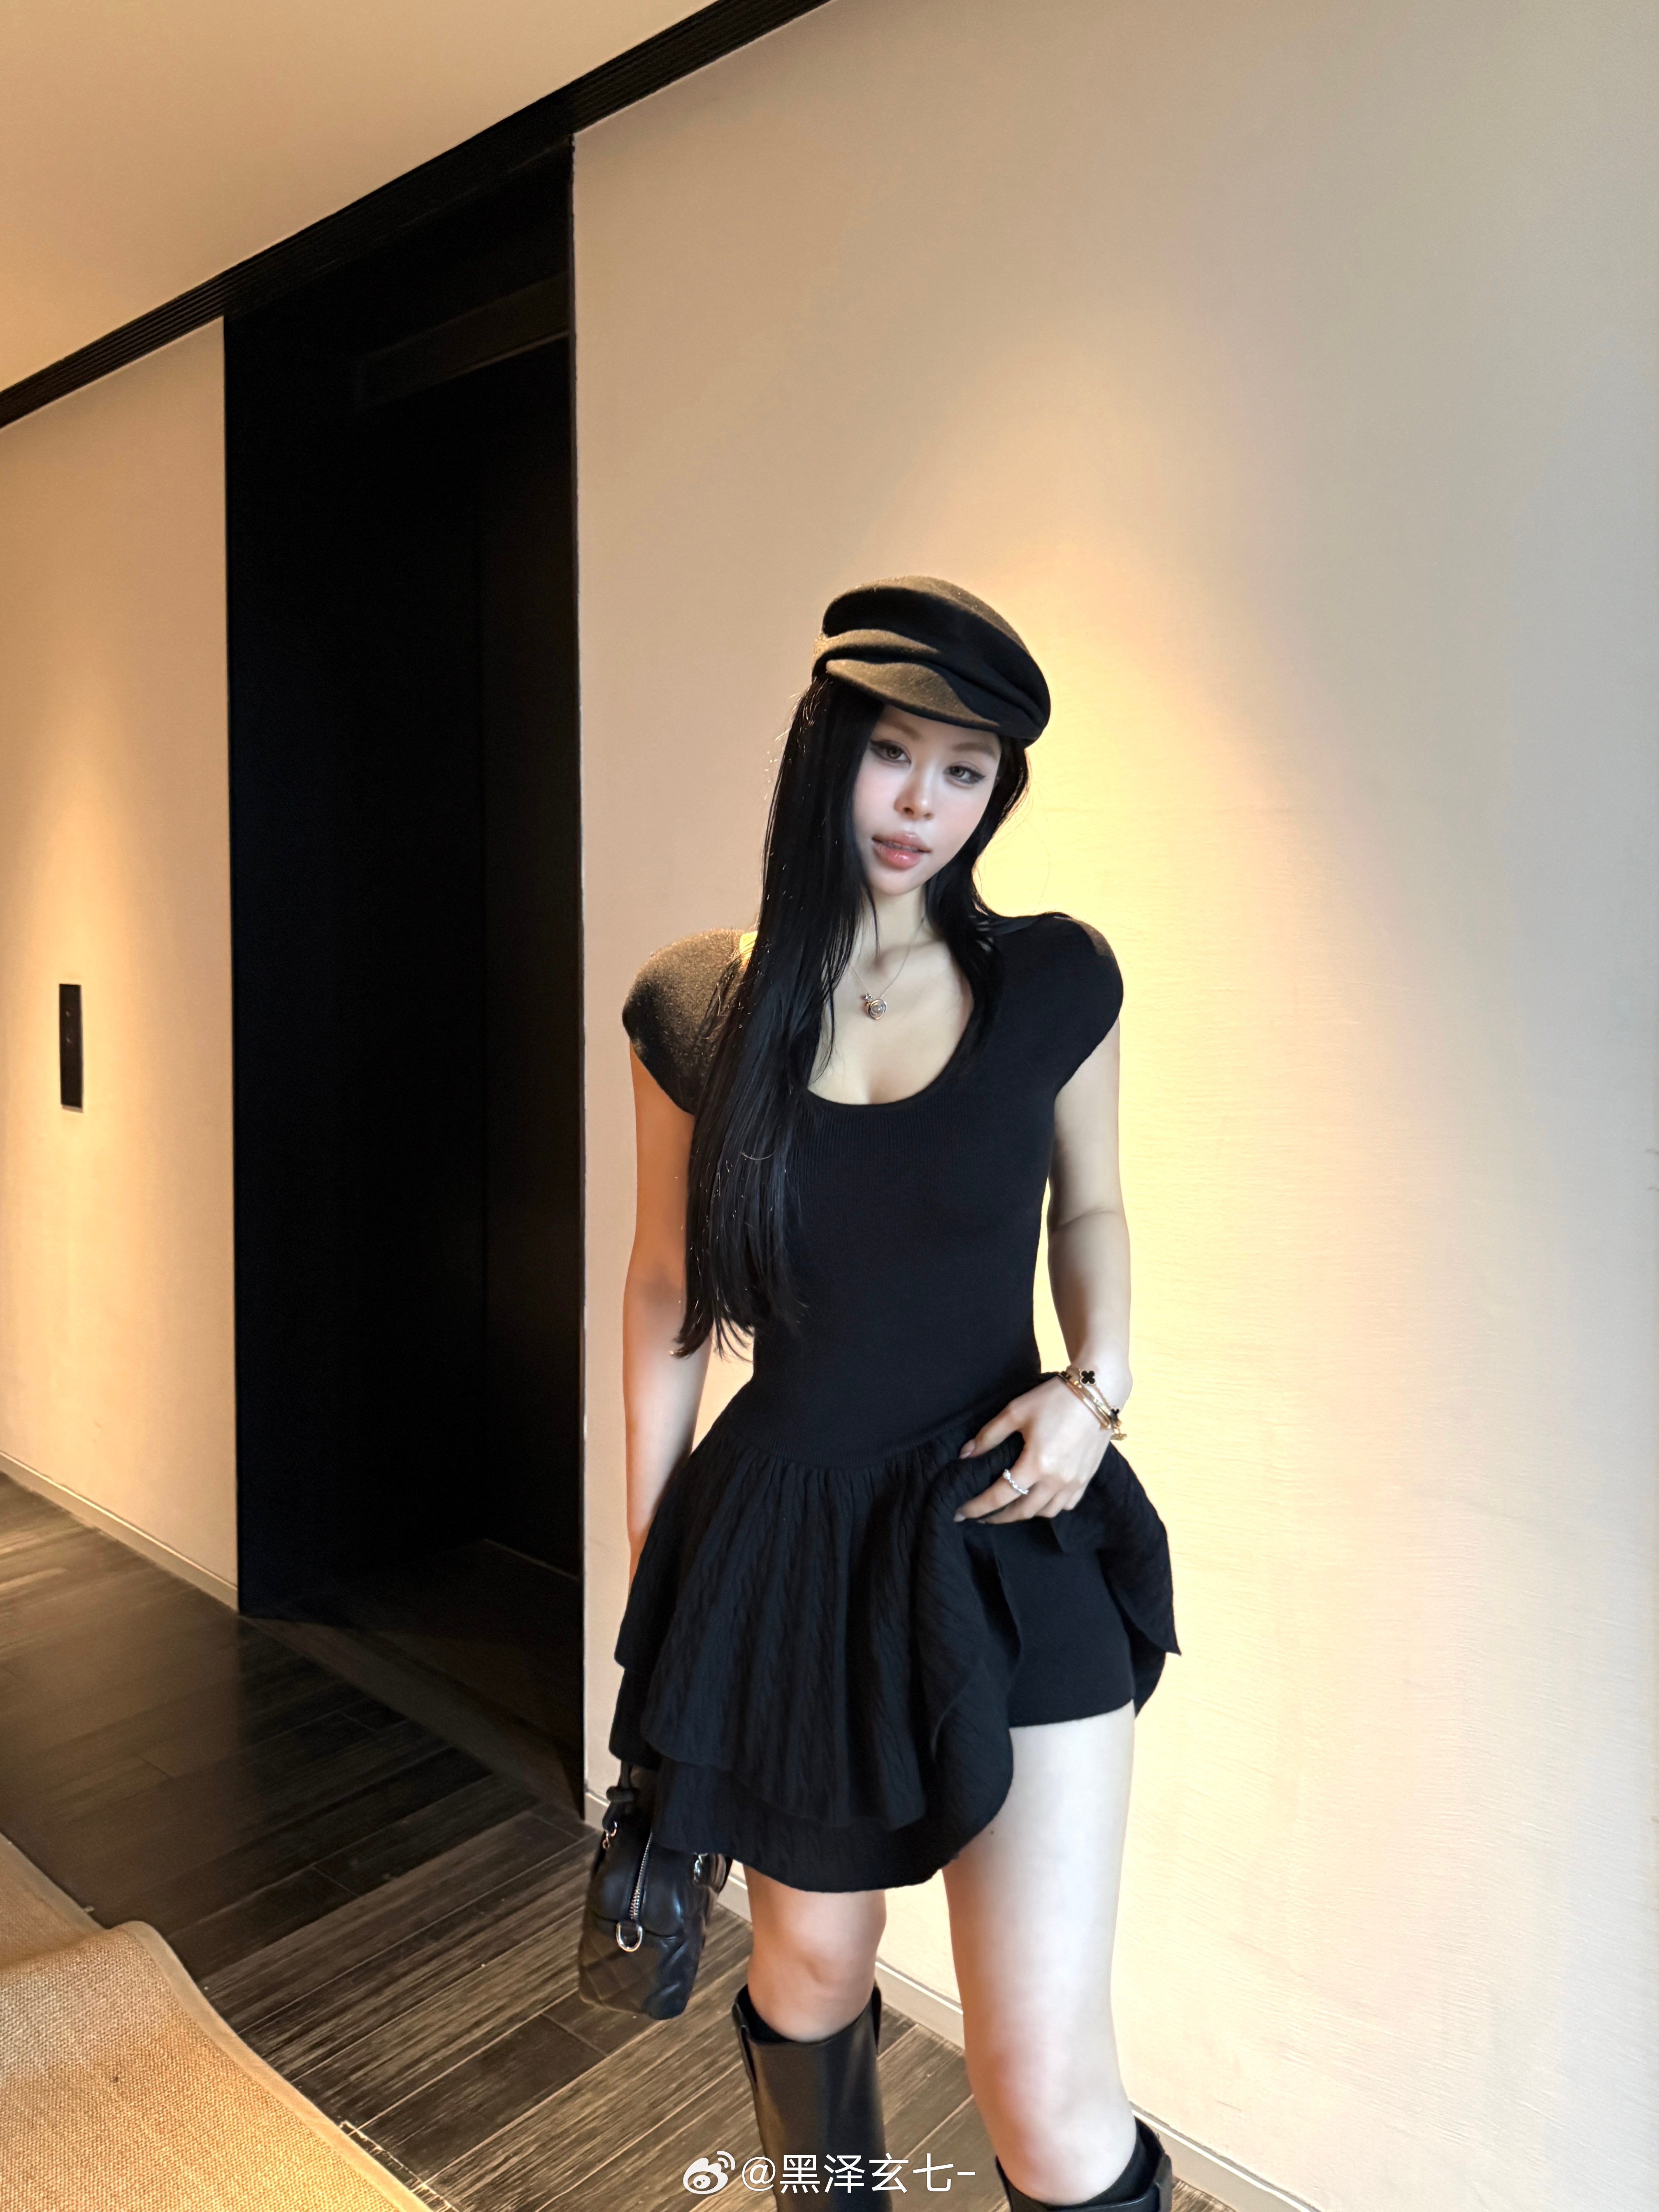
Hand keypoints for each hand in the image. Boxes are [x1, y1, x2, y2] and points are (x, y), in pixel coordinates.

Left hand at [952, 1377, 1113, 1523]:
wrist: (1098, 1391)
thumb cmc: (1054, 1398)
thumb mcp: (1015, 1411)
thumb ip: (989, 1435)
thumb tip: (965, 1455)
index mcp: (1037, 1464)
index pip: (1000, 1496)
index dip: (978, 1507)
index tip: (961, 1514)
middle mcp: (1057, 1480)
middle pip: (1023, 1511)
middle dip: (999, 1517)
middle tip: (981, 1515)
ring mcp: (1075, 1481)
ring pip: (1046, 1512)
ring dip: (1024, 1513)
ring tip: (1009, 1506)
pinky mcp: (1087, 1477)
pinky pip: (1067, 1504)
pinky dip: (1050, 1506)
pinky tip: (1039, 1498)